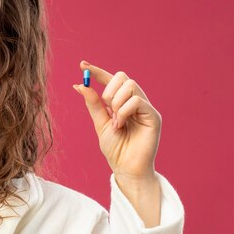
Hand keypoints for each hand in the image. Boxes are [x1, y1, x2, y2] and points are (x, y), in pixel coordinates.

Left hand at [73, 61, 160, 180]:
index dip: (98, 72)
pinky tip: (121, 125)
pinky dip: (124, 111)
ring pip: (130, 86)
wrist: (125, 168)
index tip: (82, 65)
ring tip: (115, 122)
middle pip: (123, 77)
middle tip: (106, 108)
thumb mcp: (100, 123)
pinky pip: (137, 101)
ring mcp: (146, 108)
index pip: (112, 80)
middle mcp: (136, 101)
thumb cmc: (116, 149)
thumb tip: (80, 85)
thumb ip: (93, 104)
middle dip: (108, 90)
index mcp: (123, 102)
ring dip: (116, 103)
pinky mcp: (153, 115)